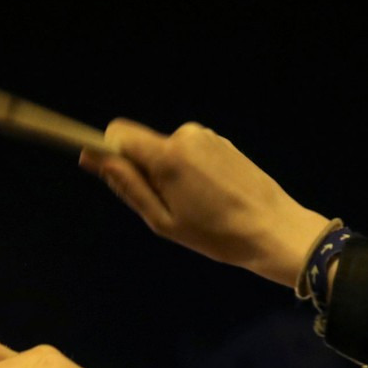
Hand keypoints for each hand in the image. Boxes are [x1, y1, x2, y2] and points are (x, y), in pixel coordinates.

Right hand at [80, 120, 330, 286]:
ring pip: (169, 151)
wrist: (274, 230)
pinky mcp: (223, 142)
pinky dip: (193, 173)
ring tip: (199, 207)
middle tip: (171, 209)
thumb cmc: (217, 234)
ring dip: (173, 176)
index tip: (113, 175)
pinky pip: (192, 153)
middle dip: (147, 172)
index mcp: (167, 154)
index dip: (109, 152)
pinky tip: (214, 199)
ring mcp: (208, 136)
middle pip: (145, 145)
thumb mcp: (162, 220)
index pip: (118, 133)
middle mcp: (185, 135)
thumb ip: (127, 186)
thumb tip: (93, 157)